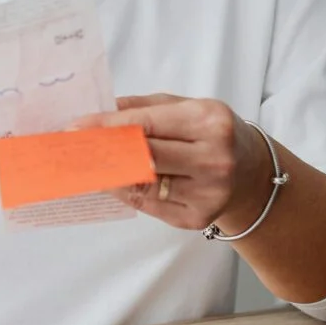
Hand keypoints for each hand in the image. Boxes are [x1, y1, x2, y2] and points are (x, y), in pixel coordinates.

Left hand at [74, 94, 272, 231]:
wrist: (253, 174)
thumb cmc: (212, 133)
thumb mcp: (185, 107)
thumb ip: (143, 108)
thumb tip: (99, 112)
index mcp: (210, 121)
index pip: (146, 124)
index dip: (107, 126)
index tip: (76, 126)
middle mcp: (213, 158)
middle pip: (143, 156)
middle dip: (103, 151)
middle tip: (73, 147)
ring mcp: (208, 193)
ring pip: (142, 184)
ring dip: (109, 174)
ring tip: (85, 164)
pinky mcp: (198, 217)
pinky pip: (149, 205)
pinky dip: (125, 191)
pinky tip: (110, 181)